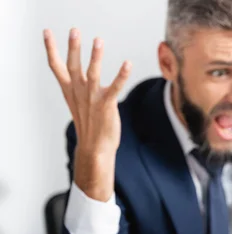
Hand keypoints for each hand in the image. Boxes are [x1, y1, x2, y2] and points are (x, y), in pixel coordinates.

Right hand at [44, 28, 131, 200]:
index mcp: (70, 90)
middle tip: (74, 30)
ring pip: (92, 73)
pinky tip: (127, 63)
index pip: (56, 66)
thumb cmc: (90, 125)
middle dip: (73, 47)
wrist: (95, 148)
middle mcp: (79, 92)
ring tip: (98, 40)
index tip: (47, 32)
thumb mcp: (80, 103)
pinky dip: (121, 75)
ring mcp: (92, 98)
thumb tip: (83, 77)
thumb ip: (80, 88)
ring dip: (95, 57)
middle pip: (73, 65)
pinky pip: (115, 87)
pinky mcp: (107, 105)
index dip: (51, 49)